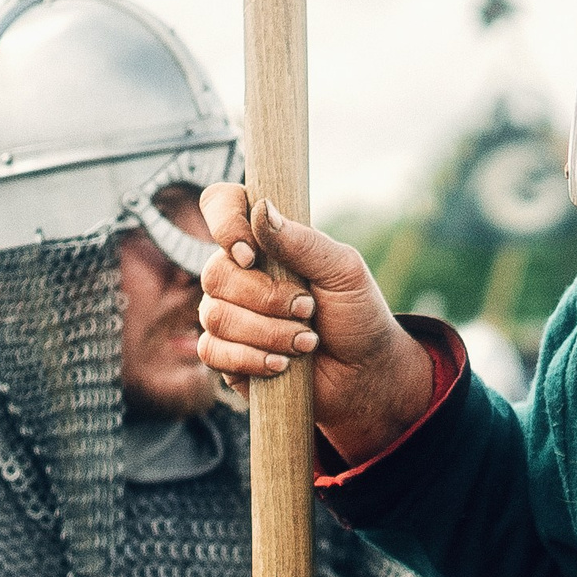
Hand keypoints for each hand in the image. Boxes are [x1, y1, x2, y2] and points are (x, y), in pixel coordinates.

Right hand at [198, 181, 435, 461]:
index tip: (252, 254)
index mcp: (266, 240)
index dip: (225, 222)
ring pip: (215, 315)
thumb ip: (304, 242)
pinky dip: (251, 359)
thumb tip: (261, 209)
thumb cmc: (357, 314)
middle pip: (216, 272)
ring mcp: (228, 312)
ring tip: (307, 343)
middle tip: (309, 310)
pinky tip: (282, 365)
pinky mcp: (225, 353)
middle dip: (267, 298)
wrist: (364, 373)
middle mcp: (239, 272)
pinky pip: (212, 351)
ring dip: (268, 333)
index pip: (221, 204)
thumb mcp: (344, 273)